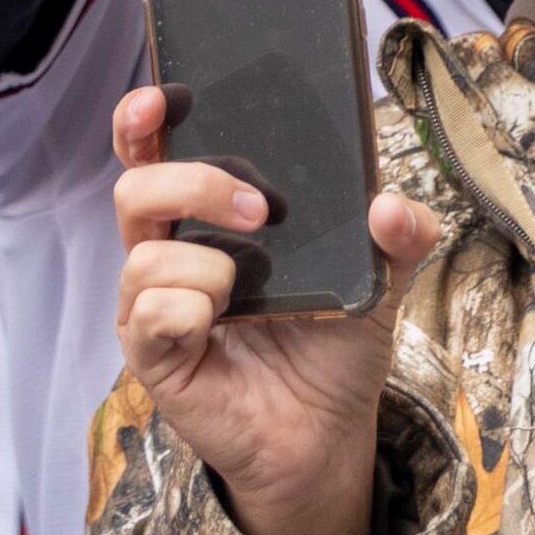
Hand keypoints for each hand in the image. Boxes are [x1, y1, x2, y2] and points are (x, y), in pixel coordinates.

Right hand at [111, 82, 436, 534]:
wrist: (325, 433)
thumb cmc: (332, 348)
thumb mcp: (379, 282)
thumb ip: (398, 236)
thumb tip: (390, 205)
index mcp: (209, 221)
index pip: (154, 155)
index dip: (142, 121)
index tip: (160, 100)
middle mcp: (171, 253)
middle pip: (137, 187)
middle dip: (195, 184)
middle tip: (262, 211)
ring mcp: (154, 302)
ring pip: (142, 253)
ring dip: (207, 264)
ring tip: (248, 291)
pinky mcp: (151, 350)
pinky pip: (148, 312)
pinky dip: (189, 310)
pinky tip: (219, 326)